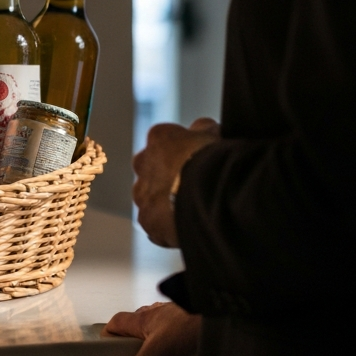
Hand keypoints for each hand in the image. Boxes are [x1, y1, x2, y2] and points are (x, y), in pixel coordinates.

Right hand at [100, 301, 200, 355]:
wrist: (220, 312)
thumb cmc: (190, 321)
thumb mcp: (157, 352)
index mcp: (140, 319)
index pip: (113, 325)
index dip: (107, 339)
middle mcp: (153, 316)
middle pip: (133, 331)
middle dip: (132, 349)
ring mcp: (171, 319)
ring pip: (153, 333)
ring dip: (153, 347)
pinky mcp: (186, 324)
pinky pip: (173, 335)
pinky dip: (173, 346)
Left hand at [132, 117, 218, 246]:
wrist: (206, 194)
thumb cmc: (211, 161)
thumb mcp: (212, 135)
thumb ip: (204, 129)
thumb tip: (204, 127)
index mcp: (159, 138)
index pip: (167, 142)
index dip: (184, 153)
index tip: (198, 163)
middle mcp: (143, 162)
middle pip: (154, 169)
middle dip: (169, 177)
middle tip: (192, 188)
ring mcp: (143, 192)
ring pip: (151, 197)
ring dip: (166, 203)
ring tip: (191, 212)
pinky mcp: (147, 220)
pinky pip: (156, 225)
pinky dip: (168, 228)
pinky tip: (187, 229)